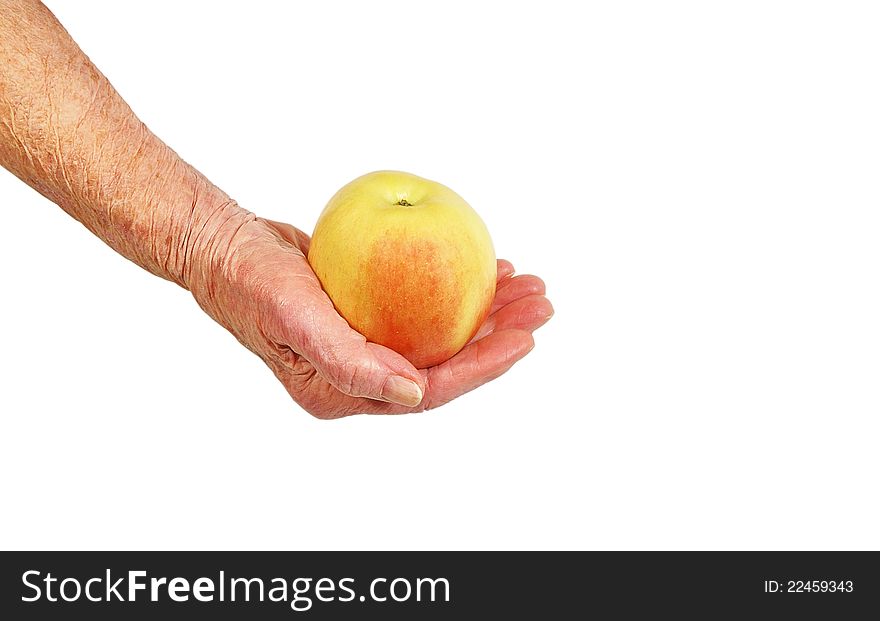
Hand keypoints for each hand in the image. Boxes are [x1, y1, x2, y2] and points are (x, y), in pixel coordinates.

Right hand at [190, 214, 552, 418]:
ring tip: (526, 285)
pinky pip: (427, 308)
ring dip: (488, 311)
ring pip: (443, 334)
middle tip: (541, 304)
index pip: (431, 389)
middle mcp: (363, 374)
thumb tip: (413, 394)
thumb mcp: (295, 319)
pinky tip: (487, 270)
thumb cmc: (252, 284)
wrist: (225, 249)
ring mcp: (368, 344)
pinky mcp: (370, 314)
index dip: (483, 367)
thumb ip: (350, 363)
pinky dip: (459, 291)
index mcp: (347, 391)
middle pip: (447, 363)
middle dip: (499, 337)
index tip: (525, 338)